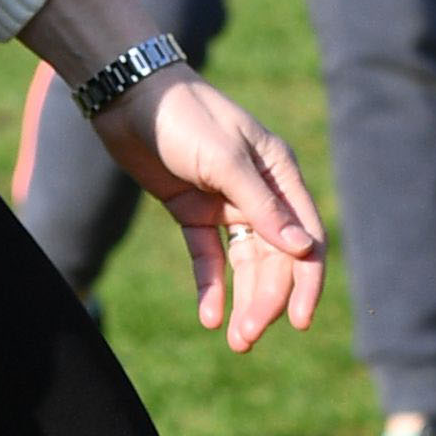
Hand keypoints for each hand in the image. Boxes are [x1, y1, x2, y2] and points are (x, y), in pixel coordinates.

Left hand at [100, 65, 326, 350]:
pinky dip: (210, 285)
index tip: (299, 322)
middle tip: (246, 338)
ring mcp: (225, 203)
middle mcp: (259, 192)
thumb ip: (262, 206)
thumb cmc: (185, 117)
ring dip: (243, 301)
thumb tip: (304, 250)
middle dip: (266, 300)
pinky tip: (208, 315)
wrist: (129, 95)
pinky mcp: (192, 210)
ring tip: (236, 340)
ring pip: (244, 264)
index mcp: (280, 175)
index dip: (307, 282)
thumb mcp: (225, 160)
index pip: (307, 238)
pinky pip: (208, 256)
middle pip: (275, 259)